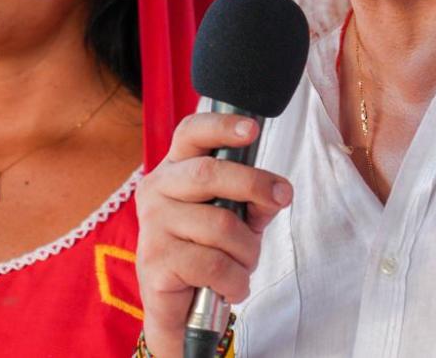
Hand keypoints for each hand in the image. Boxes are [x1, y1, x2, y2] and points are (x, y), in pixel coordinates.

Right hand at [135, 111, 292, 356]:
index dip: (221, 126)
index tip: (252, 128)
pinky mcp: (155, 260)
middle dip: (254, 184)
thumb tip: (277, 193)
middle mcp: (157, 189)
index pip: (191, 133)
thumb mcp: (239, 219)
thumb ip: (256, 201)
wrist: (177, 308)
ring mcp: (153, 225)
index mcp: (175, 169)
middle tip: (282, 197)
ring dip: (247, 251)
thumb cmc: (208, 251)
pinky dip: (235, 280)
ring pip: (221, 225)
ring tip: (244, 264)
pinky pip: (214, 263)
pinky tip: (231, 287)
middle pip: (209, 173)